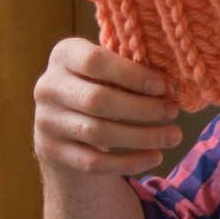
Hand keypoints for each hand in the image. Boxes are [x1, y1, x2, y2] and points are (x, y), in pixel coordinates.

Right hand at [32, 38, 185, 178]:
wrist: (63, 122)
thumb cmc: (98, 85)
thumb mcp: (107, 70)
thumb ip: (130, 71)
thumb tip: (168, 87)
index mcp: (63, 55)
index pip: (94, 61)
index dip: (131, 74)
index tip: (162, 86)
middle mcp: (48, 87)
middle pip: (98, 101)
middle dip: (142, 109)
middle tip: (173, 112)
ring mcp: (46, 122)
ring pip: (98, 134)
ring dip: (142, 137)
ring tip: (173, 136)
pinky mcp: (52, 152)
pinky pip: (94, 163)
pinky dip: (130, 162)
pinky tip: (155, 157)